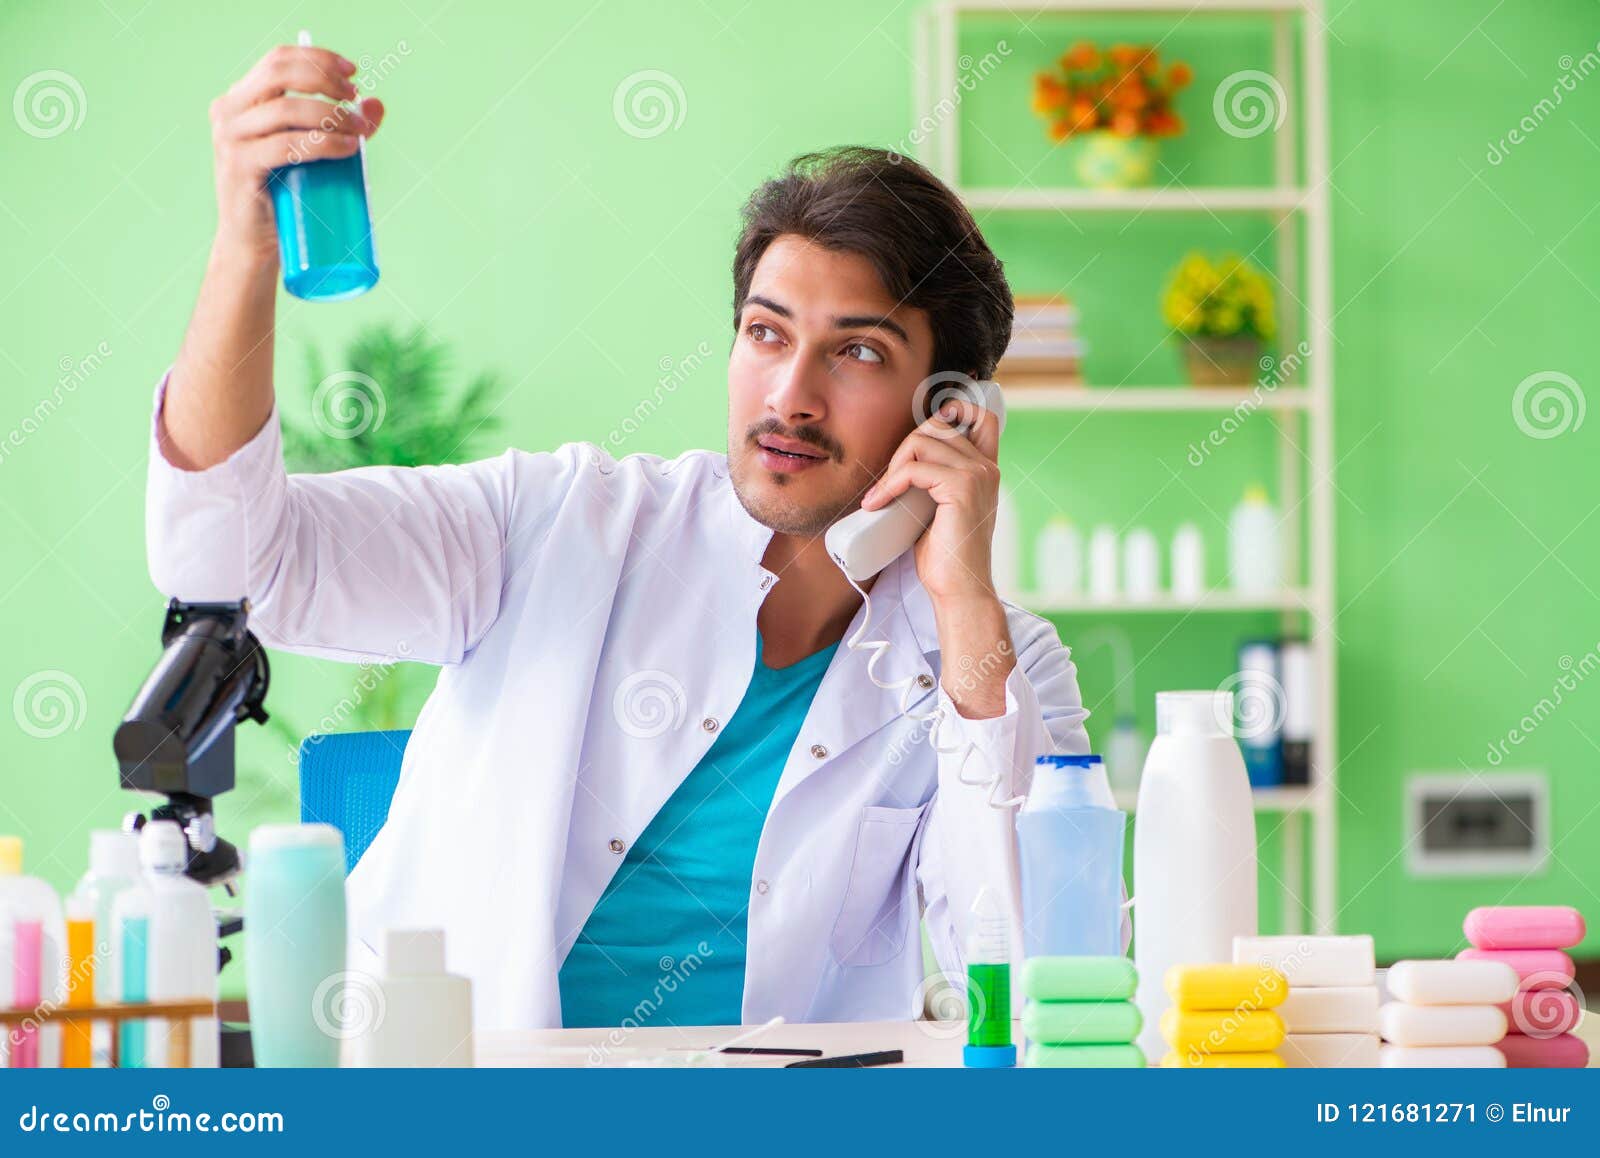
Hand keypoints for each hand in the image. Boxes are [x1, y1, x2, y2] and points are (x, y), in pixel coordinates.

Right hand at [207, 44, 385, 261]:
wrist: (255, 243)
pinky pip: (287, 145)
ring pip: (287, 109)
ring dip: (331, 115)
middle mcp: (229, 111)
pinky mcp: (240, 166)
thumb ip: (341, 126)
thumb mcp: (313, 153)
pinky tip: (347, 147)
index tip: (354, 72)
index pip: (278, 60)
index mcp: (241, 99)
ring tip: (360, 132)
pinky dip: (322, 143)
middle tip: (355, 98)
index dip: (318, 58)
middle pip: (279, 73)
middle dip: (324, 79)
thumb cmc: (286, 196)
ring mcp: (230, 138)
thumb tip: (376, 105)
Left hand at [859, 396, 1002, 603]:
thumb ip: (932, 480)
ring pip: (922, 440)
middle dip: (905, 446)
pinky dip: (889, 484)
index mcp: (985, 469)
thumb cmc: (946, 556)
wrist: (959, 589)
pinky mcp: (960, 488)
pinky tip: (878, 504)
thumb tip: (900, 461)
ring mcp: (976, 475)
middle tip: (890, 482)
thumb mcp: (938, 508)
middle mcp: (986, 467)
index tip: (919, 437)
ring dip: (893, 466)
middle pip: (938, 423)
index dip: (952, 409)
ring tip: (882, 496)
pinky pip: (913, 468)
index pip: (981, 415)